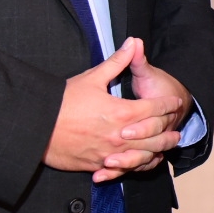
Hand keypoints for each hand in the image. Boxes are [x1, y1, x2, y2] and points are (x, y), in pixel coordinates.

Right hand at [45, 38, 185, 182]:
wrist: (37, 127)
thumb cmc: (64, 101)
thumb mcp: (92, 78)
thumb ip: (117, 62)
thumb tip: (133, 42)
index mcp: (121, 112)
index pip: (154, 109)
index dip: (167, 105)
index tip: (175, 102)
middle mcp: (119, 135)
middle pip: (154, 136)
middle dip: (167, 132)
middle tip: (176, 130)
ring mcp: (108, 153)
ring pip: (142, 156)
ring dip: (157, 151)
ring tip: (165, 148)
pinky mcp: (96, 165)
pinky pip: (123, 170)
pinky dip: (135, 167)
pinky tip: (140, 164)